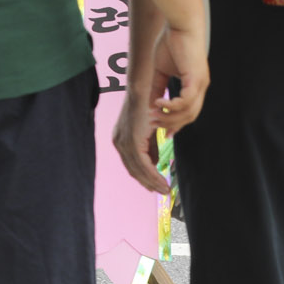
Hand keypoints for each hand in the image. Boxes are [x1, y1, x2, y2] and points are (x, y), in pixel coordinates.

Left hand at [111, 72, 169, 193]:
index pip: (131, 164)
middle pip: (133, 170)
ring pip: (139, 170)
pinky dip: (153, 176)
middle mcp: (119, 142)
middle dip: (148, 183)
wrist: (143, 91)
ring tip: (165, 190)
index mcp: (120, 140)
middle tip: (163, 192)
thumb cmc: (147, 107)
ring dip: (153, 182)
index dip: (143, 177)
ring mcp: (124, 143)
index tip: (155, 186)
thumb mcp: (148, 130)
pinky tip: (163, 182)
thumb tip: (155, 163)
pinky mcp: (132, 142)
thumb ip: (150, 146)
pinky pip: (143, 165)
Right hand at [151, 24, 207, 134]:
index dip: (176, 124)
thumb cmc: (171, 42)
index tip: (163, 132)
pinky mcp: (196, 78)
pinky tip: (158, 104)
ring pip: (188, 112)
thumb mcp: (161, 70)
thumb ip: (157, 87)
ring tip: (153, 116)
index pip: (189, 112)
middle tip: (154, 125)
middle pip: (190, 117)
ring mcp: (201, 84)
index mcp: (195, 85)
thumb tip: (151, 105)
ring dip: (170, 117)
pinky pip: (186, 101)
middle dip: (171, 124)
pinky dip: (172, 106)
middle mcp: (201, 87)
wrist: (181, 23)